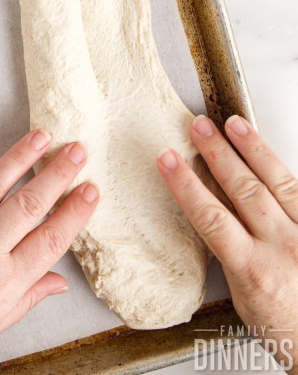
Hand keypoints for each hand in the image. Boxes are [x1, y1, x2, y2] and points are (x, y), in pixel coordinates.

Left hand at [0, 125, 98, 373]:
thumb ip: (26, 298)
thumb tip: (59, 282)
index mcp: (2, 285)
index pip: (51, 240)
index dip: (75, 212)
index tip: (91, 190)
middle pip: (28, 205)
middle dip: (58, 174)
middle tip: (77, 150)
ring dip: (19, 157)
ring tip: (41, 136)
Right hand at [157, 114, 297, 372]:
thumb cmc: (286, 330)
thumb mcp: (245, 299)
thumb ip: (231, 255)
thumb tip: (215, 219)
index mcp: (255, 271)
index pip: (211, 217)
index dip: (186, 184)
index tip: (168, 160)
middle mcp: (283, 247)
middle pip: (244, 189)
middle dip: (218, 153)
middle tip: (200, 127)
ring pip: (277, 181)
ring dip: (252, 149)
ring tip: (233, 124)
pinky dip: (283, 168)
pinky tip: (270, 152)